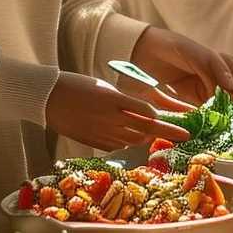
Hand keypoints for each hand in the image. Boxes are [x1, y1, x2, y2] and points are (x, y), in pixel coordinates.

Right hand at [45, 71, 190, 150]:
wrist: (49, 98)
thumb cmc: (78, 87)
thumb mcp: (106, 88)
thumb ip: (127, 103)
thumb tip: (148, 115)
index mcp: (114, 99)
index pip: (147, 113)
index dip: (166, 121)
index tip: (183, 126)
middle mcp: (110, 117)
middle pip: (145, 130)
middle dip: (166, 133)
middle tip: (183, 134)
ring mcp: (101, 131)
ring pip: (133, 140)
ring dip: (149, 138)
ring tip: (162, 136)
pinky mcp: (93, 141)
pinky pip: (118, 146)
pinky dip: (129, 143)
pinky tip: (134, 138)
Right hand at [131, 26, 232, 111]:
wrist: (138, 52)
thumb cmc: (161, 76)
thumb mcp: (186, 98)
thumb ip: (200, 111)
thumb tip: (214, 131)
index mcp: (217, 72)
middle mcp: (215, 61)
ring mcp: (204, 54)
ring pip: (232, 67)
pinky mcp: (191, 49)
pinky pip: (211, 60)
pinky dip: (222, 73)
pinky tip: (229, 87)